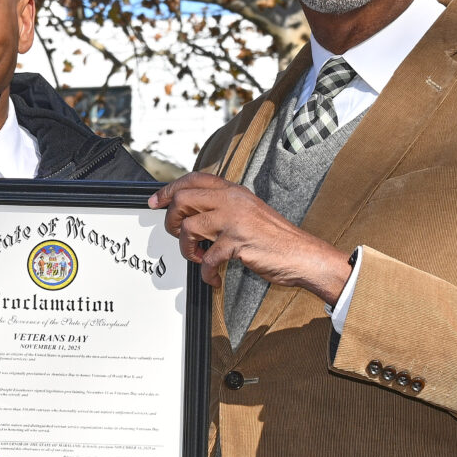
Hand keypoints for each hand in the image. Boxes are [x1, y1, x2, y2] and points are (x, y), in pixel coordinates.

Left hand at [148, 172, 351, 302]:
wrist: (302, 254)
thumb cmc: (274, 237)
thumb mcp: (247, 212)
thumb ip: (222, 207)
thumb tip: (191, 213)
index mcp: (233, 191)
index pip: (193, 179)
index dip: (169, 190)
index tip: (155, 202)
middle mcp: (232, 201)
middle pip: (183, 199)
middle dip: (172, 220)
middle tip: (178, 235)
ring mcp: (235, 220)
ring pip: (189, 227)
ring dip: (185, 248)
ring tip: (197, 257)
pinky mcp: (238, 243)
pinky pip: (208, 258)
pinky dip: (206, 272)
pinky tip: (213, 277)